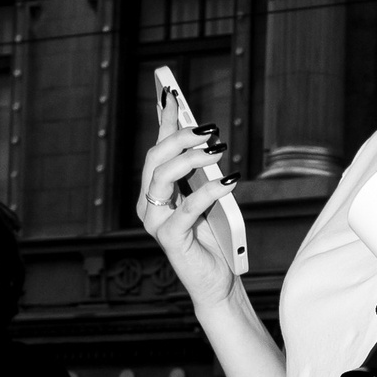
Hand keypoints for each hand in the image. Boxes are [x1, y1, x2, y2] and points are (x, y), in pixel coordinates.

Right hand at [137, 102, 238, 309]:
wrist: (217, 283)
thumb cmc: (212, 240)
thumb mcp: (207, 199)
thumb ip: (200, 174)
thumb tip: (206, 141)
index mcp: (154, 193)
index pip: (157, 149)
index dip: (164, 120)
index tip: (171, 94)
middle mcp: (148, 205)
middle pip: (155, 158)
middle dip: (180, 137)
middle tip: (208, 129)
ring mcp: (156, 222)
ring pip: (163, 176)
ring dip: (191, 157)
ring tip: (217, 150)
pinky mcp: (170, 239)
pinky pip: (187, 207)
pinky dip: (208, 190)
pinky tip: (228, 182)